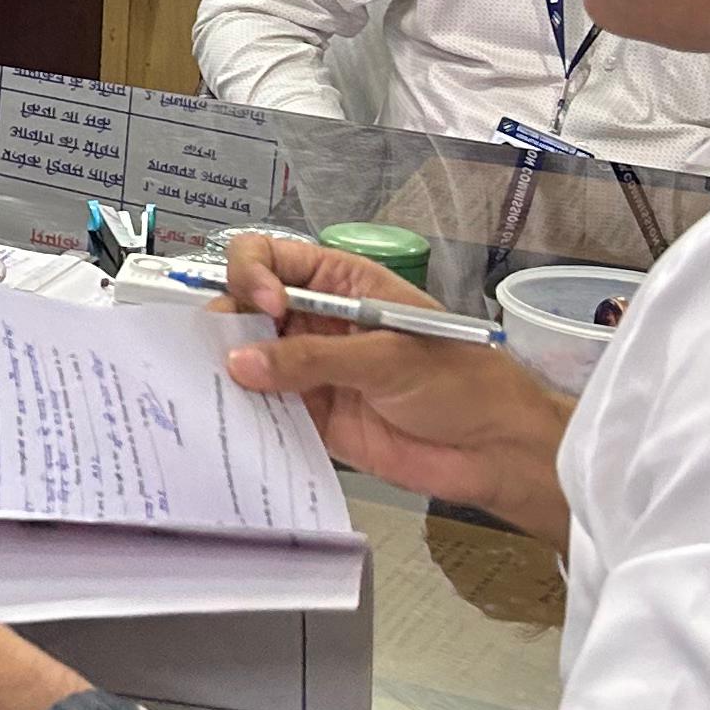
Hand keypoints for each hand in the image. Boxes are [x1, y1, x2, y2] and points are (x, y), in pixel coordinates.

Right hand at [221, 230, 575, 545]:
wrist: (497, 450)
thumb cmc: (463, 383)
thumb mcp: (389, 358)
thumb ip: (313, 359)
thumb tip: (238, 360)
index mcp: (342, 286)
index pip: (273, 259)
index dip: (255, 273)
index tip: (266, 305)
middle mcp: (319, 323)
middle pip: (247, 307)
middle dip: (228, 322)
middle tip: (221, 351)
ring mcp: (313, 371)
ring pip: (249, 359)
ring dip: (228, 370)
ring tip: (212, 388)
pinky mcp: (313, 418)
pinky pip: (265, 409)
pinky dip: (245, 413)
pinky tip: (231, 421)